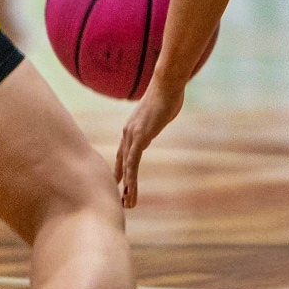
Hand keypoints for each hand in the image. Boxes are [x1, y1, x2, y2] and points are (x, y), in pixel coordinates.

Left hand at [115, 79, 184, 207]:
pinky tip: (130, 191)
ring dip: (127, 187)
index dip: (121, 167)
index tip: (119, 181)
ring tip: (128, 204)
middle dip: (121, 180)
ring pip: (127, 166)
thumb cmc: (169, 92)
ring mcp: (132, 135)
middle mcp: (128, 132)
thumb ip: (159, 118)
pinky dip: (131, 179)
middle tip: (120, 199)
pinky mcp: (140, 137)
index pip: (124, 151)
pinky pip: (133, 163)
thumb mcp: (162, 111)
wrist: (167, 83)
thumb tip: (163, 116)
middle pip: (121, 161)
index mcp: (132, 126)